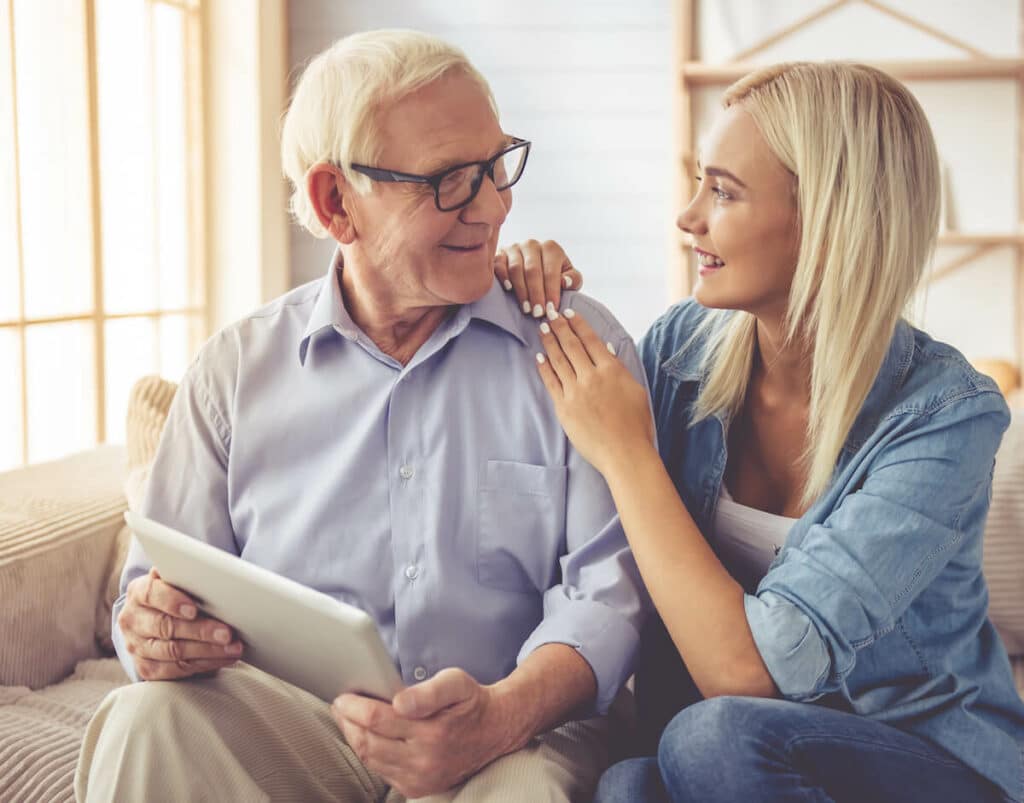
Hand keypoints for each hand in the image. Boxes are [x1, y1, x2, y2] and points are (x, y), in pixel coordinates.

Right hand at [118, 567, 242, 680]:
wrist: (154, 618)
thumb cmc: (174, 594)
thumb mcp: (174, 580)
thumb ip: (185, 575)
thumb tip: (209, 572)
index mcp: (138, 592)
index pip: (152, 594)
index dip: (172, 601)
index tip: (194, 609)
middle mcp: (132, 620)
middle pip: (167, 627)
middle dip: (201, 631)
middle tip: (227, 633)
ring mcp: (136, 647)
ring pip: (174, 651)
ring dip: (208, 651)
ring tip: (233, 647)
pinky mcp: (146, 668)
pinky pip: (177, 669)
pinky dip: (204, 664)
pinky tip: (224, 658)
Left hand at [332, 668, 510, 797]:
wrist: (495, 731)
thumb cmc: (470, 702)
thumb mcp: (456, 682)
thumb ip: (428, 691)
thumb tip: (399, 702)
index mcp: (432, 731)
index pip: (377, 720)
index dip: (354, 708)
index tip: (343, 697)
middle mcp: (424, 760)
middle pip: (368, 743)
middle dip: (348, 723)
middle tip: (340, 706)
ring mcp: (420, 778)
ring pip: (372, 760)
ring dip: (355, 739)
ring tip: (348, 720)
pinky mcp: (418, 788)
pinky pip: (382, 772)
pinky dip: (370, 754)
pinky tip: (368, 738)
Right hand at [494, 239, 581, 316]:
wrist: (536, 270)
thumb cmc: (555, 276)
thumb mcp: (570, 277)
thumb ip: (573, 279)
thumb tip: (565, 282)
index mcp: (551, 248)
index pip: (550, 271)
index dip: (551, 291)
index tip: (550, 309)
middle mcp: (532, 244)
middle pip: (533, 271)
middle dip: (536, 294)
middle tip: (538, 313)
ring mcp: (514, 248)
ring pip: (516, 269)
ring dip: (521, 291)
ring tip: (526, 309)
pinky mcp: (500, 254)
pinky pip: (499, 264)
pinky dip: (503, 276)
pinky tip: (509, 289)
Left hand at [536, 310, 654, 476]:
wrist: (624, 453)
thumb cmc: (636, 425)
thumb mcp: (635, 390)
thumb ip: (619, 369)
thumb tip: (606, 350)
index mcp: (611, 370)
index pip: (590, 340)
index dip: (578, 324)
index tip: (569, 313)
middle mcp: (591, 377)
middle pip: (571, 345)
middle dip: (559, 327)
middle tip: (549, 314)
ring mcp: (575, 392)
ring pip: (558, 360)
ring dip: (549, 342)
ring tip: (542, 329)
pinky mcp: (564, 407)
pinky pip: (551, 382)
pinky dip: (544, 367)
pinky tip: (539, 357)